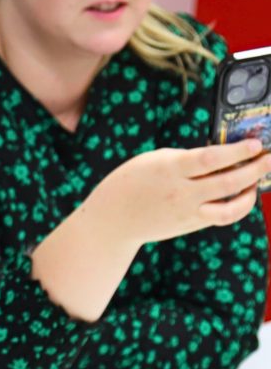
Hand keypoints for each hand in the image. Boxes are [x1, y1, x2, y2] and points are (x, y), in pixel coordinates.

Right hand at [32, 137, 270, 322]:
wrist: (112, 219)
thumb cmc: (130, 182)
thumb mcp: (152, 160)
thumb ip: (184, 158)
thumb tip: (218, 157)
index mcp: (168, 169)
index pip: (210, 159)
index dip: (237, 151)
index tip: (256, 144)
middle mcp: (180, 192)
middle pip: (228, 181)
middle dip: (255, 169)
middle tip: (269, 158)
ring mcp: (186, 211)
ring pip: (231, 206)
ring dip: (251, 191)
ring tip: (258, 179)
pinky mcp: (190, 225)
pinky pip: (223, 216)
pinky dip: (238, 206)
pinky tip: (243, 195)